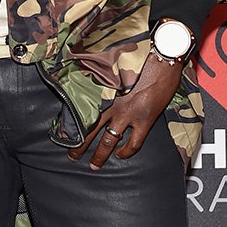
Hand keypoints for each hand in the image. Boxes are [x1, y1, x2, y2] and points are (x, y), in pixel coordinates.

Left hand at [67, 52, 182, 169]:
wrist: (162, 61)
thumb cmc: (141, 60)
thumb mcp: (118, 71)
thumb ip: (108, 84)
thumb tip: (99, 89)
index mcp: (105, 92)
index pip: (83, 111)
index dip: (72, 123)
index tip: (63, 132)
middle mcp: (113, 105)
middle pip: (90, 129)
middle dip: (80, 145)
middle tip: (72, 156)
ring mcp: (128, 114)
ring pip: (108, 140)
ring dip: (99, 155)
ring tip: (93, 165)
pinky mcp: (144, 120)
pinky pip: (133, 143)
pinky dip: (126, 152)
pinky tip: (121, 155)